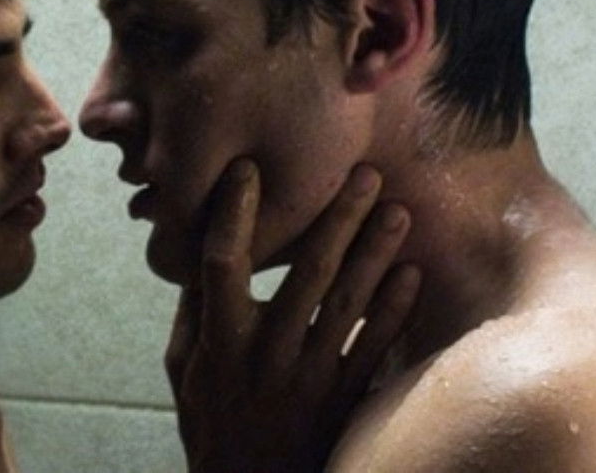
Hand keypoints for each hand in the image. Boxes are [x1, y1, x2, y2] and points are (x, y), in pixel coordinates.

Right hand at [166, 159, 419, 471]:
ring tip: (398, 211)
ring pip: (348, 303)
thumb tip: (199, 260)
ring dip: (375, 253)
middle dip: (337, 218)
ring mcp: (310, 378)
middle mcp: (266, 354)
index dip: (235, 212)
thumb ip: (191, 316)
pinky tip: (412, 276)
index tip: (247, 168)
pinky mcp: (344, 401)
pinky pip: (375, 347)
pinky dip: (395, 309)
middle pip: (306, 273)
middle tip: (364, 174)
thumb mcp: (183, 372)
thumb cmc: (212, 427)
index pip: (223, 262)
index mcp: (220, 340)